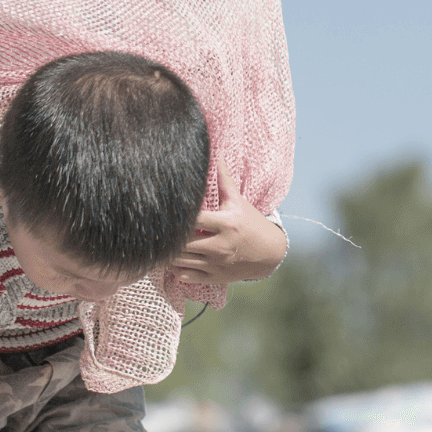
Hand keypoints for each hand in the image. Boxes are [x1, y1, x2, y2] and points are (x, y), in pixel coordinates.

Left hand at [173, 160, 285, 283]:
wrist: (270, 253)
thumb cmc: (251, 223)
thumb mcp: (239, 202)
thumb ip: (225, 180)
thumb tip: (218, 154)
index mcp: (226, 224)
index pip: (193, 220)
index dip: (178, 217)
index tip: (169, 212)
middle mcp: (221, 246)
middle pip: (182, 243)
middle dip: (169, 237)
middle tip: (161, 229)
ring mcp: (217, 264)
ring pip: (181, 261)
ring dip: (169, 253)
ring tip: (164, 243)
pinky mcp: (215, 277)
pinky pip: (187, 276)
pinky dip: (177, 269)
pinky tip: (176, 259)